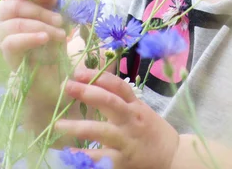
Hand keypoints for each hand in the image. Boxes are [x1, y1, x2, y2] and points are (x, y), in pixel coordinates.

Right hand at [0, 0, 65, 71]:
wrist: (51, 65)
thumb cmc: (49, 32)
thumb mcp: (53, 10)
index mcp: (12, 0)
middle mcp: (1, 15)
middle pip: (15, 5)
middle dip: (41, 12)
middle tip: (60, 20)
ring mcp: (1, 34)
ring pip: (17, 24)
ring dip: (42, 27)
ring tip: (60, 34)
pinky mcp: (5, 51)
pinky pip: (13, 41)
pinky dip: (31, 38)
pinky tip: (45, 38)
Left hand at [55, 67, 179, 168]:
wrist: (172, 156)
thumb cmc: (151, 130)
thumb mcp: (140, 110)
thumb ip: (121, 100)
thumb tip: (93, 86)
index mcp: (135, 104)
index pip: (116, 85)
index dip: (97, 76)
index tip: (77, 71)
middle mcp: (131, 119)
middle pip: (108, 101)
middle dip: (86, 92)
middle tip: (66, 86)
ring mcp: (126, 139)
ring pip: (101, 130)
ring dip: (78, 127)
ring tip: (58, 124)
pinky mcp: (123, 160)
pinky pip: (101, 157)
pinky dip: (85, 155)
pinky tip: (70, 153)